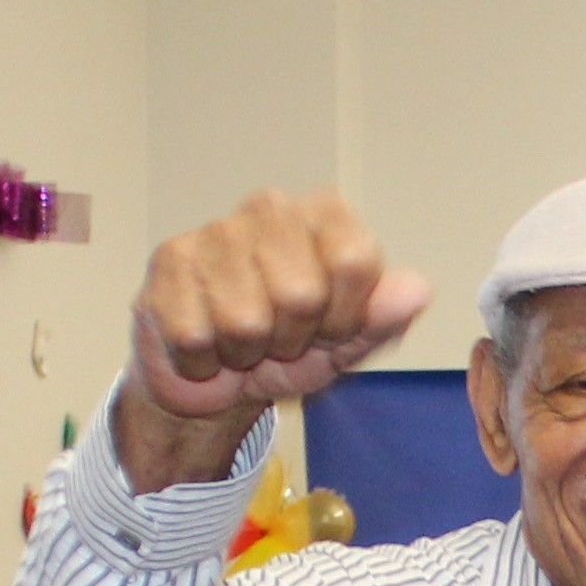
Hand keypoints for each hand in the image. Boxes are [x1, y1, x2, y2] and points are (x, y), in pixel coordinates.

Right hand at [116, 191, 431, 489]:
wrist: (214, 379)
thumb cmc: (287, 349)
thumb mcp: (347, 344)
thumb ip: (383, 319)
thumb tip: (416, 292)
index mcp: (327, 215)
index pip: (355, 262)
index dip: (345, 317)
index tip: (330, 329)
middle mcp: (271, 207)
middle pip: (300, 295)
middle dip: (292, 340)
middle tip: (279, 339)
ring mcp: (215, 230)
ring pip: (245, 321)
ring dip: (245, 354)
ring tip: (243, 342)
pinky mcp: (168, 261)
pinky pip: (196, 337)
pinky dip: (203, 361)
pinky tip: (205, 345)